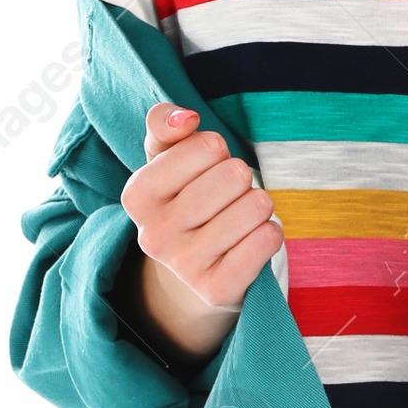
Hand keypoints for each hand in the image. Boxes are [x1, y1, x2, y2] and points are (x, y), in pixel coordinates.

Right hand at [117, 106, 282, 361]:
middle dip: (241, 177)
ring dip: (258, 205)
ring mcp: (185, 266)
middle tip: (228, 194)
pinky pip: (266, 240)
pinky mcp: (218, 289)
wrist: (193, 270)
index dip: (217, 149)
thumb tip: (185, 118)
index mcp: (137, 196)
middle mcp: (154, 234)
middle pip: (234, 175)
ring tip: (241, 216)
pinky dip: (270, 232)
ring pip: (255, 207)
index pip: (206, 146)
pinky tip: (253, 238)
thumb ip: (165, 123)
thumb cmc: (184, 198)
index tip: (207, 166)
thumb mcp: (165, 158)